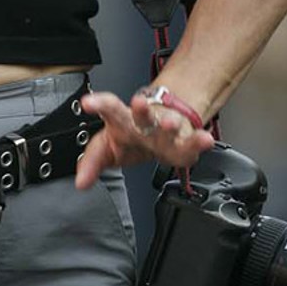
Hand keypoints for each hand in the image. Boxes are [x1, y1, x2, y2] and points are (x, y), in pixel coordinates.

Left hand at [75, 88, 213, 189]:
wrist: (160, 129)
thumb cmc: (131, 138)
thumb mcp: (106, 148)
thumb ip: (91, 163)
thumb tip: (81, 183)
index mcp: (122, 120)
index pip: (109, 109)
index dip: (98, 104)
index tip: (87, 102)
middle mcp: (145, 122)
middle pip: (142, 114)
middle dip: (141, 109)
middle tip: (138, 103)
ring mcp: (166, 131)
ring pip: (169, 126)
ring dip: (170, 125)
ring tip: (172, 124)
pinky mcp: (184, 144)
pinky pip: (193, 144)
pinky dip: (200, 142)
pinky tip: (205, 139)